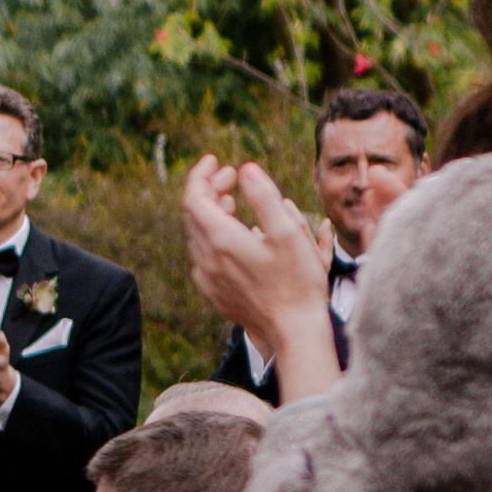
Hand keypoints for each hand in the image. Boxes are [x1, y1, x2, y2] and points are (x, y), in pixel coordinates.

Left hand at [182, 156, 332, 361]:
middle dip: (209, 189)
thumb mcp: (288, 233)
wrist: (292, 331)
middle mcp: (206, 259)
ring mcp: (207, 278)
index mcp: (221, 241)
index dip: (201, 174)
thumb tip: (245, 168)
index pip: (194, 197)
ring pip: (197, 235)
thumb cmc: (298, 281)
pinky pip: (205, 255)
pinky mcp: (213, 291)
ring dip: (212, 213)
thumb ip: (265, 197)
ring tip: (233, 200)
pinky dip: (214, 236)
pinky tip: (236, 235)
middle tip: (231, 175)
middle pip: (194, 214)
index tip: (216, 160)